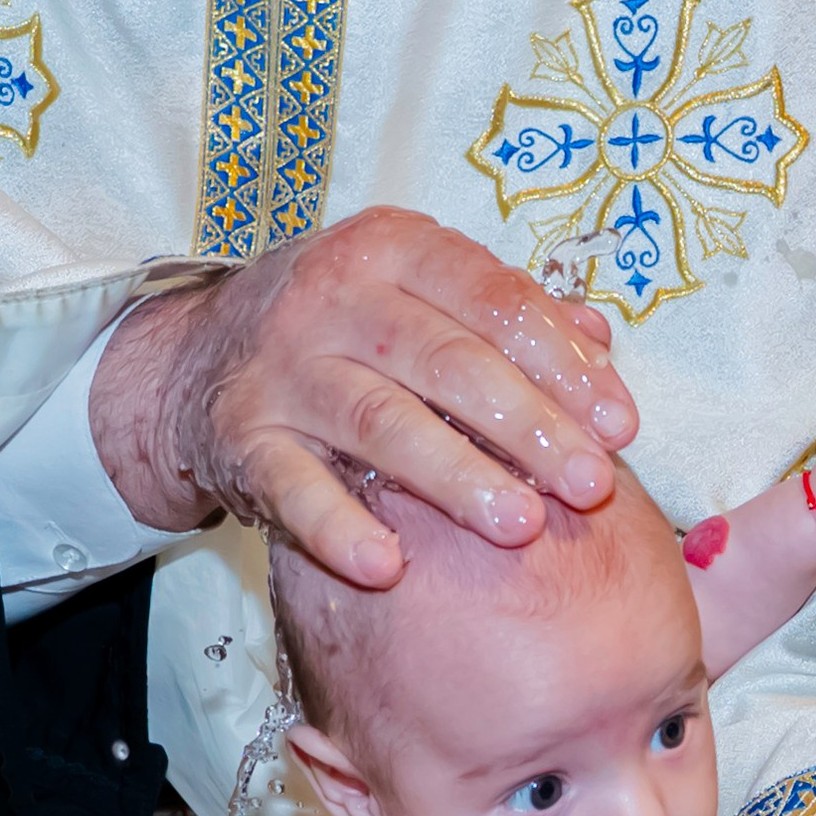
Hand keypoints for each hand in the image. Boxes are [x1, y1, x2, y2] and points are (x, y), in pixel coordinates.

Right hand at [86, 207, 636, 588]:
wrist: (196, 356)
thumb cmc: (344, 326)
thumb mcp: (420, 292)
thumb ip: (507, 315)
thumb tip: (598, 341)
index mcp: (393, 248)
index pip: (493, 300)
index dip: (563, 363)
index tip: (619, 425)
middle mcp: (332, 298)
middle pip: (446, 362)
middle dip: (527, 426)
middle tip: (590, 486)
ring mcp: (280, 367)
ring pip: (380, 422)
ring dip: (454, 477)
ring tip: (519, 526)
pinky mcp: (239, 436)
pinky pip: (291, 487)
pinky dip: (336, 528)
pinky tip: (386, 567)